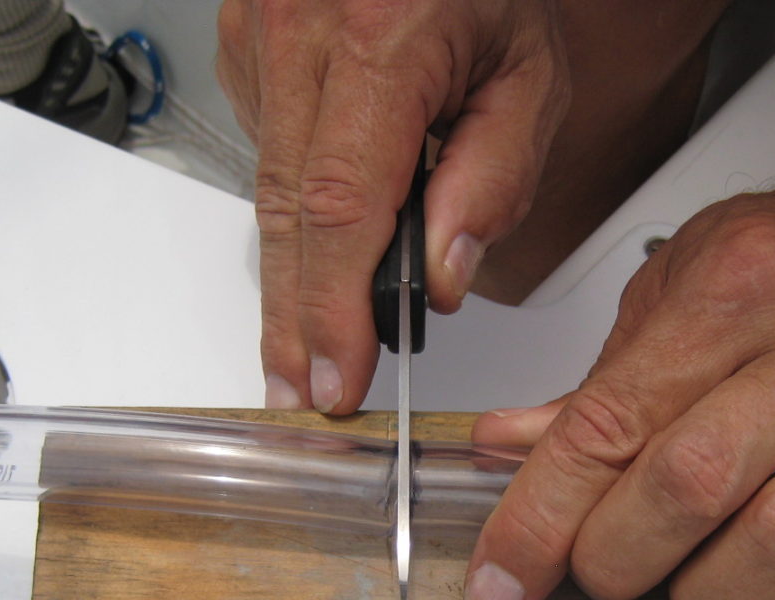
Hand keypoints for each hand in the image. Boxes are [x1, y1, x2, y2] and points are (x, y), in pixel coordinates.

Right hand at [216, 0, 568, 412]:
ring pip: (267, 192)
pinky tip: (323, 235)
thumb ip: (495, 179)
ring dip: (292, 277)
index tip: (337, 374)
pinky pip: (265, 153)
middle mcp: (298, 33)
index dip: (332, 308)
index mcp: (379, 37)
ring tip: (311, 342)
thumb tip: (442, 275)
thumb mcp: (530, 75)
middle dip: (293, 321)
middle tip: (302, 390)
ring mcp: (258, 38)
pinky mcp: (244, 48)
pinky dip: (294, 208)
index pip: (341, 207)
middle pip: (284, 216)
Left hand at [464, 122, 774, 599]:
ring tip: (689, 584)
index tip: (499, 582)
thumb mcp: (680, 283)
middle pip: (692, 488)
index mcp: (738, 289)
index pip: (610, 427)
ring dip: (706, 598)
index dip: (538, 521)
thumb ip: (598, 383)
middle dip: (615, 560)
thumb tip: (503, 449)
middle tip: (600, 569)